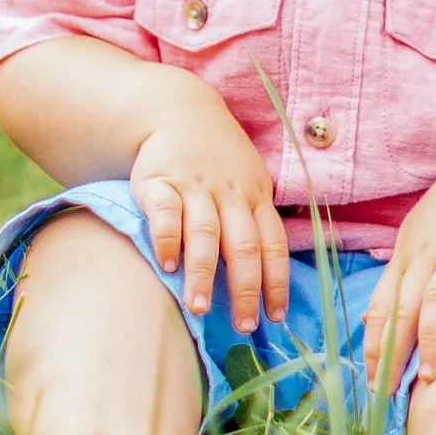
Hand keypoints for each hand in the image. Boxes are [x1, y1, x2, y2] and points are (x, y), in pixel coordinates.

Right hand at [130, 102, 289, 331]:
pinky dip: (168, 239)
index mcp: (255, 197)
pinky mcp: (159, 181)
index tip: (275, 317)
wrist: (178, 108)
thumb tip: (268, 280)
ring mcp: (194, 186)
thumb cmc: (219, 160)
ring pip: (205, 233)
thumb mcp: (248, 181)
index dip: (276, 282)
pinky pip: (166, 212)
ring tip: (199, 308)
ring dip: (203, 273)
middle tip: (243, 325)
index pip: (273, 244)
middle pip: (242, 245)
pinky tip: (167, 265)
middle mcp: (229, 194)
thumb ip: (254, 223)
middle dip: (245, 288)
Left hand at [361, 173, 435, 390]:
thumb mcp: (417, 247)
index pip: (383, 307)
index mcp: (407, 260)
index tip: (369, 385)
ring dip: (432, 335)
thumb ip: (398, 284)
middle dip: (394, 353)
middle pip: (404, 307)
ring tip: (432, 373)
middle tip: (390, 392)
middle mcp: (428, 256)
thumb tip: (368, 322)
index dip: (374, 346)